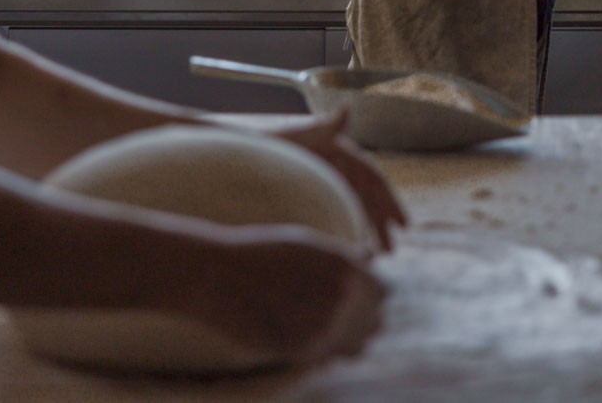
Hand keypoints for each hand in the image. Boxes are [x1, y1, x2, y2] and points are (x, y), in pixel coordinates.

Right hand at [201, 224, 385, 365]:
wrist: (217, 274)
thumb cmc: (261, 253)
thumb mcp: (307, 244)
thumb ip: (343, 257)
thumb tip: (372, 255)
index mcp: (346, 265)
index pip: (384, 292)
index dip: (370, 295)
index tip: (355, 297)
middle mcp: (342, 295)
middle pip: (375, 321)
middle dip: (361, 318)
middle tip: (334, 313)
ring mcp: (325, 325)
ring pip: (358, 344)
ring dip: (347, 338)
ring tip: (321, 324)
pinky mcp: (304, 350)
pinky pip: (329, 356)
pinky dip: (322, 349)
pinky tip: (302, 331)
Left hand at [278, 110, 407, 253]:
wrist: (257, 155)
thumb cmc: (283, 143)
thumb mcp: (307, 135)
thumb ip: (329, 128)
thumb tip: (346, 108)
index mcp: (346, 156)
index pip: (375, 181)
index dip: (390, 203)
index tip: (404, 225)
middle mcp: (344, 171)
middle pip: (369, 201)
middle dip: (382, 225)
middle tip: (391, 251)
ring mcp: (334, 185)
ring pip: (358, 211)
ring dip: (370, 232)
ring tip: (379, 256)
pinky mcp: (322, 197)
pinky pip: (343, 216)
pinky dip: (351, 231)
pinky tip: (355, 250)